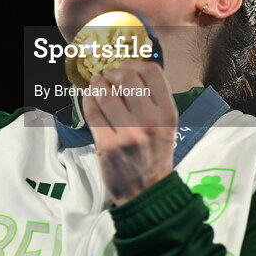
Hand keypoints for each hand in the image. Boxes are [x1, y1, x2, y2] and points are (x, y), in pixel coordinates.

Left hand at [82, 60, 178, 205]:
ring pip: (106, 93)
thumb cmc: (154, 157)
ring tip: (96, 84)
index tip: (125, 65)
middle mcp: (150, 122)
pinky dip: (88, 100)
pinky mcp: (108, 145)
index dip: (134, 62)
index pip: (152, 72)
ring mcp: (129, 134)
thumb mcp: (166, 127)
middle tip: (107, 74)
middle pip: (127, 77)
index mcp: (167, 114)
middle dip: (112, 71)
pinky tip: (90, 98)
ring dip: (97, 83)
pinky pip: (92, 113)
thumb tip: (129, 71)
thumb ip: (153, 101)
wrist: (147, 193)